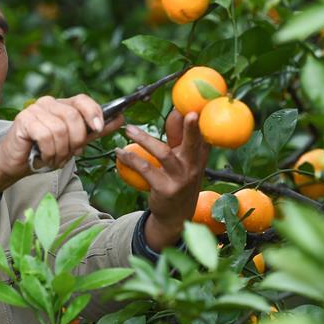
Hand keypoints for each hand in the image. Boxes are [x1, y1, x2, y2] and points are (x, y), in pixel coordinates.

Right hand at [0, 95, 124, 200]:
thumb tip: (120, 118)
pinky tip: (43, 157)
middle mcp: (48, 103)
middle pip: (73, 117)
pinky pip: (46, 136)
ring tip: (54, 158)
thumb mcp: (74, 141)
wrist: (15, 163)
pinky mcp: (24, 120)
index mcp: (62, 104)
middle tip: (69, 154)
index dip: (94, 113)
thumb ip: (95, 130)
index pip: (83, 100)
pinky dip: (49, 152)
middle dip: (75, 141)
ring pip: (61, 130)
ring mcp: (35, 110)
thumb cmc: (44, 151)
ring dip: (60, 151)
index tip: (98, 129)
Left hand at [116, 109, 209, 250]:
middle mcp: (194, 166)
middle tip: (190, 113)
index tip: (192, 106)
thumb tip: (176, 112)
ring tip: (128, 129)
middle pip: (194, 143)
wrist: (175, 217)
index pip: (202, 134)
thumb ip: (178, 138)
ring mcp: (181, 179)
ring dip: (144, 138)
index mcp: (200, 156)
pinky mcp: (166, 189)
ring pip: (163, 153)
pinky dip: (131, 158)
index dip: (199, 120)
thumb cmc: (178, 181)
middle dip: (192, 128)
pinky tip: (120, 152)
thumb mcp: (183, 160)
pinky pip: (146, 169)